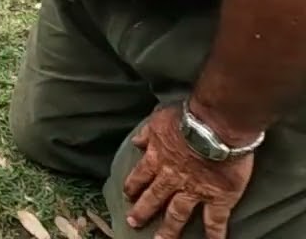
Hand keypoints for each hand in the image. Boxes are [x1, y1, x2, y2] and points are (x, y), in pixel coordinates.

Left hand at [123, 104, 253, 238]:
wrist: (216, 126)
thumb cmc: (188, 118)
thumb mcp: (158, 120)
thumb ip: (147, 133)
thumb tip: (136, 142)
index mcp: (157, 158)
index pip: (140, 175)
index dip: (132, 186)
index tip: (127, 195)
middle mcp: (172, 178)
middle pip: (153, 198)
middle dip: (142, 211)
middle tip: (132, 223)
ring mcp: (194, 190)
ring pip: (177, 214)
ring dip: (169, 230)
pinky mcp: (218, 197)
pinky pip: (214, 220)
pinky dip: (214, 234)